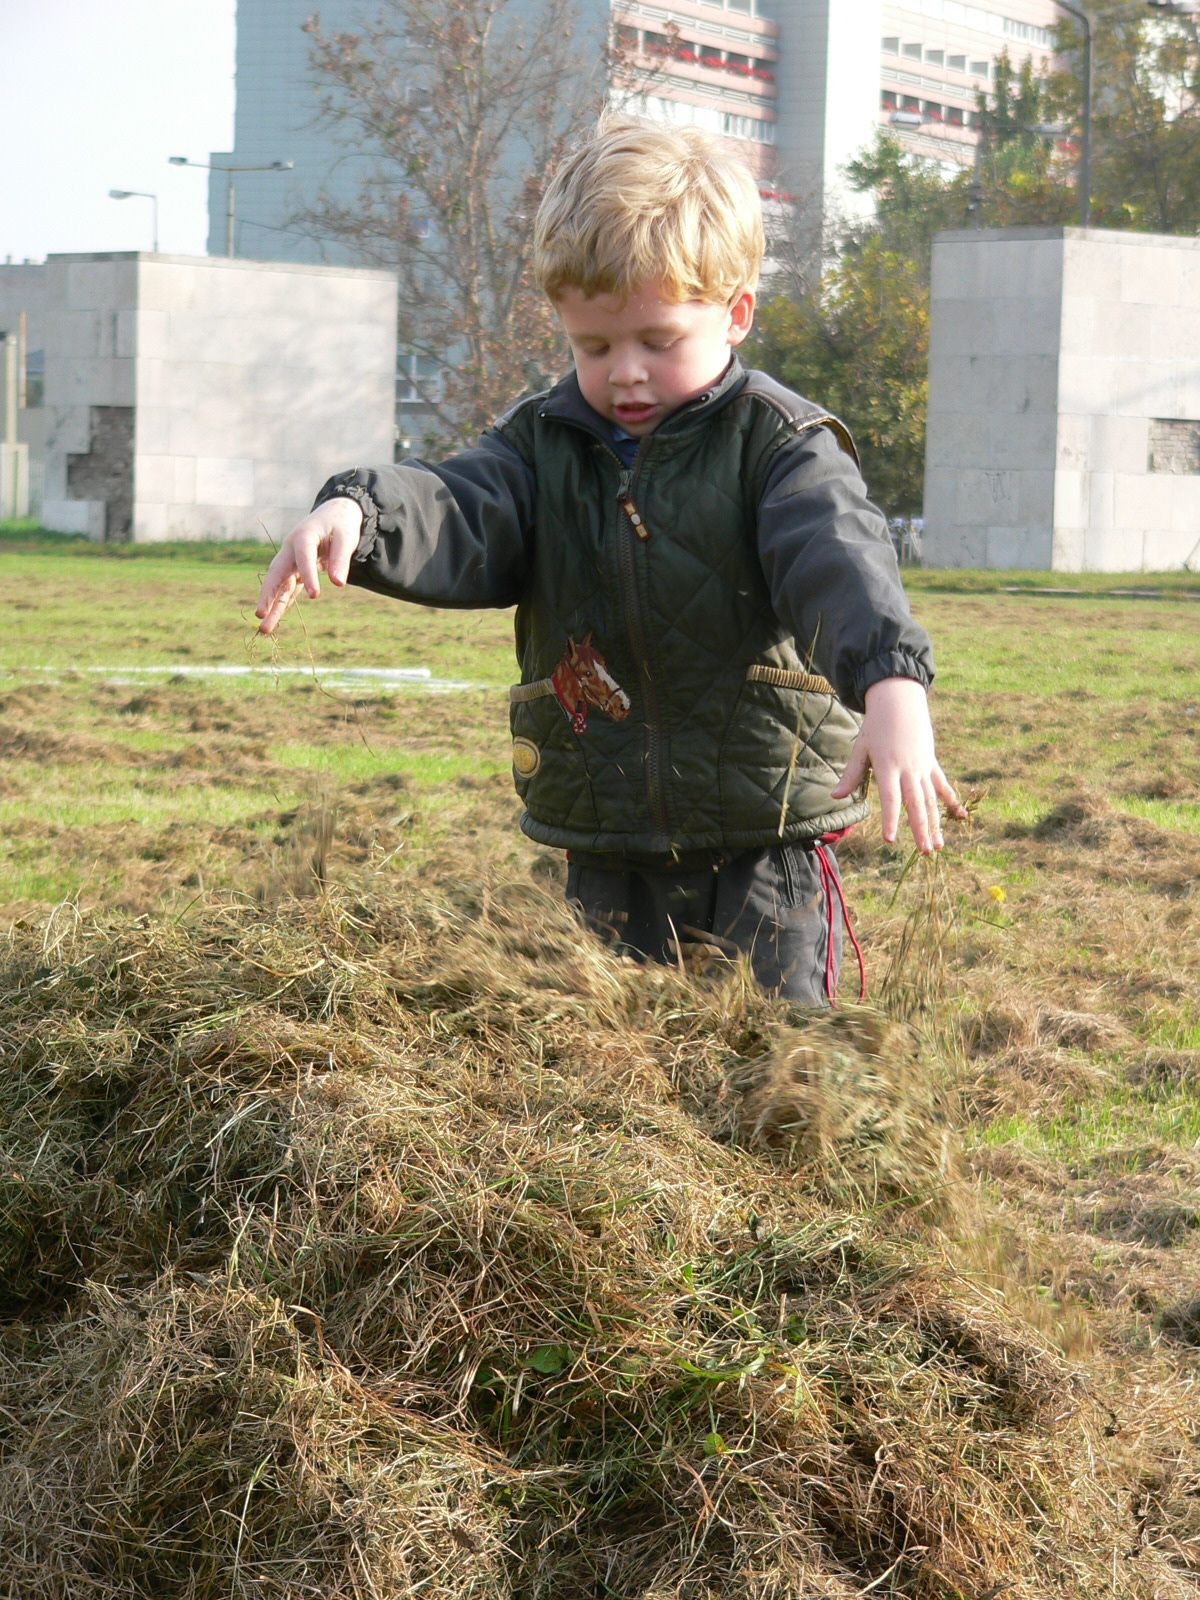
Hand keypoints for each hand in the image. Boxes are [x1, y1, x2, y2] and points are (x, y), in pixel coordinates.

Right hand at [254, 497, 364, 635]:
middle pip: (276, 573)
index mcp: (304, 536)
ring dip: (271, 607)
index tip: (315, 595)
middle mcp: (291, 550)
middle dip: (268, 594)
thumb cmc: (340, 525)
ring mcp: (290, 561)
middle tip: (259, 614)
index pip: (303, 557)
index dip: (308, 576)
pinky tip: (272, 623)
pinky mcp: (295, 571)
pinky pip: (286, 590)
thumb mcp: (346, 537)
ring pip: (278, 586)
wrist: (333, 515)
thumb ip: (341, 558)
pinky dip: (280, 605)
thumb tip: (338, 583)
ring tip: (264, 629)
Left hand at [830, 676, 965, 852]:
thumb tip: (835, 797)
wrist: (899, 701)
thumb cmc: (875, 726)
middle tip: (924, 852)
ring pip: (932, 799)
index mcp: (888, 766)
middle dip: (921, 829)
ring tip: (938, 846)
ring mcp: (923, 767)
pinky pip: (942, 785)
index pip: (891, 799)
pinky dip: (951, 801)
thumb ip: (851, 775)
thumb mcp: (861, 748)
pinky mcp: (931, 763)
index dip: (891, 820)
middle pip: (916, 804)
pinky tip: (960, 817)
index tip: (890, 840)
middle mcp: (908, 769)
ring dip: (936, 823)